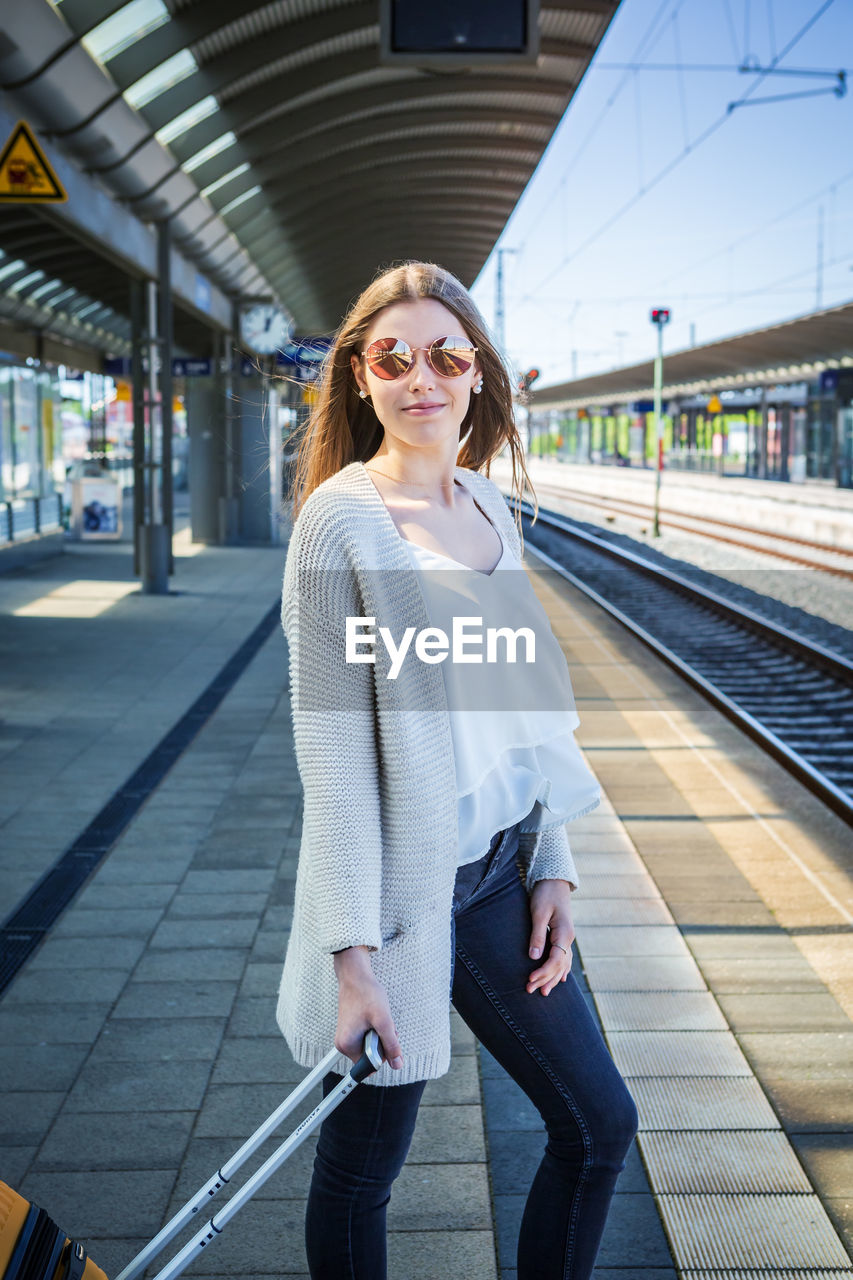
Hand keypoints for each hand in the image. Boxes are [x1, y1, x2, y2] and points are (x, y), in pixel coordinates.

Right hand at [333, 946, 403, 1068]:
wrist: (355, 976)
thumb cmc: (366, 994)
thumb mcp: (384, 1020)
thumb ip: (391, 1044)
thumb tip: (397, 1064)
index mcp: (347, 1046)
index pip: (369, 1066)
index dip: (382, 1055)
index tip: (383, 1037)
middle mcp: (343, 1045)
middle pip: (370, 1056)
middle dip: (382, 1044)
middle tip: (383, 1025)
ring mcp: (346, 1037)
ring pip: (370, 1047)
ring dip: (380, 1036)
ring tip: (378, 1019)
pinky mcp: (350, 1031)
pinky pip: (366, 1039)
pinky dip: (375, 1031)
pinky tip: (374, 1018)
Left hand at [526, 879, 574, 996]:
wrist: (554, 880)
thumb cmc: (545, 893)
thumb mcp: (539, 913)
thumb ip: (537, 935)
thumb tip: (534, 957)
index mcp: (564, 934)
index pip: (555, 960)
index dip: (543, 972)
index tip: (530, 980)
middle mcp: (569, 938)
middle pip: (559, 965)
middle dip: (546, 979)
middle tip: (530, 991)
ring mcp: (567, 937)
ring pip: (563, 963)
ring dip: (553, 978)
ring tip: (544, 992)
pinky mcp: (562, 935)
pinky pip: (564, 957)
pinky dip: (561, 969)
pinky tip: (561, 978)